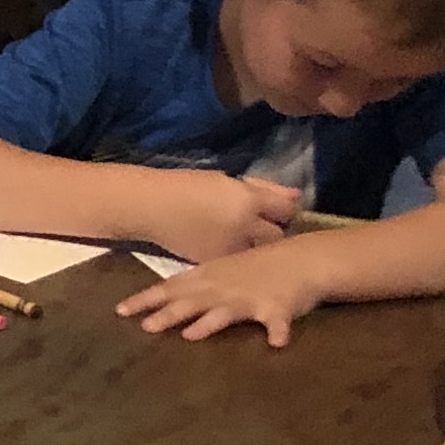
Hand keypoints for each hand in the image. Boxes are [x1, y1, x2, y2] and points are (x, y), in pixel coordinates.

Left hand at [119, 243, 325, 348]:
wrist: (304, 259)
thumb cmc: (259, 267)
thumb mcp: (222, 271)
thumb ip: (195, 286)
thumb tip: (163, 298)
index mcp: (209, 278)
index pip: (170, 288)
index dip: (146, 299)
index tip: (119, 311)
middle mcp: (224, 287)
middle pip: (191, 302)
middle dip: (168, 314)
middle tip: (145, 327)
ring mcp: (250, 297)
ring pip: (225, 312)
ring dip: (208, 324)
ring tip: (191, 335)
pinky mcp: (277, 307)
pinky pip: (279, 321)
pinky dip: (279, 331)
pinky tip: (277, 343)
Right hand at [139, 171, 307, 264]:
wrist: (149, 207)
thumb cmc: (187, 186)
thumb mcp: (228, 181)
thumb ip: (264, 189)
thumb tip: (295, 196)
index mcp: (248, 201)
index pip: (287, 209)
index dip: (285, 209)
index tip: (279, 209)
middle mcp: (244, 227)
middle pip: (276, 236)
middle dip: (273, 232)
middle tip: (264, 228)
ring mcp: (229, 248)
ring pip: (257, 253)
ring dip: (255, 247)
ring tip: (245, 240)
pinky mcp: (214, 263)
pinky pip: (236, 261)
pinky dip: (236, 257)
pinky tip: (227, 248)